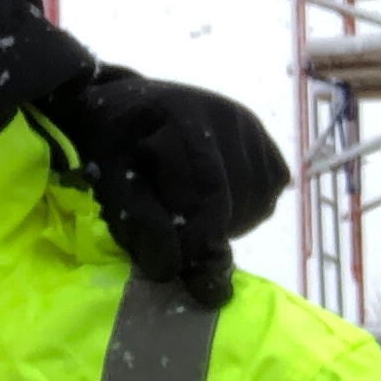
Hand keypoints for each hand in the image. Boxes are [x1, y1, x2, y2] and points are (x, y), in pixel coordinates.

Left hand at [50, 71, 290, 309]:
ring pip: (259, 198)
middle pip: (237, 201)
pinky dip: (248, 206)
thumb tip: (171, 272)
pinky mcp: (260, 133)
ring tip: (195, 218)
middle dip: (212, 236)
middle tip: (183, 246)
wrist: (123, 106)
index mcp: (179, 117)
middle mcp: (222, 112)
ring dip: (231, 223)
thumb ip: (140, 226)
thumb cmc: (109, 149)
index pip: (206, 196)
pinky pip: (272, 187)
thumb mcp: (109, 185)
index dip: (198, 244)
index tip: (182, 275)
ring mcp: (245, 121)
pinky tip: (217, 201)